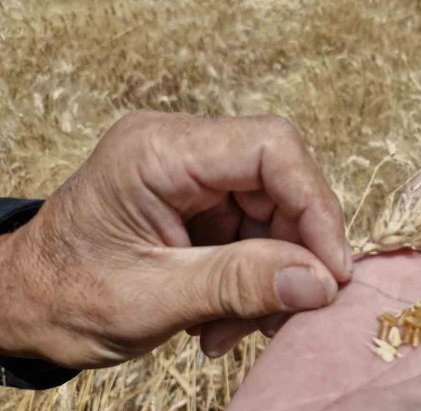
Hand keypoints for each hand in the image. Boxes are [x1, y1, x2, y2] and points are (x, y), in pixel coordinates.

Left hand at [0, 111, 351, 368]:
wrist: (21, 306)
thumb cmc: (63, 297)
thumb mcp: (151, 298)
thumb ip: (237, 284)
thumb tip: (320, 282)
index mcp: (157, 151)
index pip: (270, 148)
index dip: (315, 204)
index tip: (332, 269)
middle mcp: (179, 149)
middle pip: (280, 181)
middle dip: (294, 250)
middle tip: (290, 310)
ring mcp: (190, 174)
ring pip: (274, 211)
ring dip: (272, 274)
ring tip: (239, 327)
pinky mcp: (198, 201)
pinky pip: (254, 231)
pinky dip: (253, 279)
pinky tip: (226, 319)